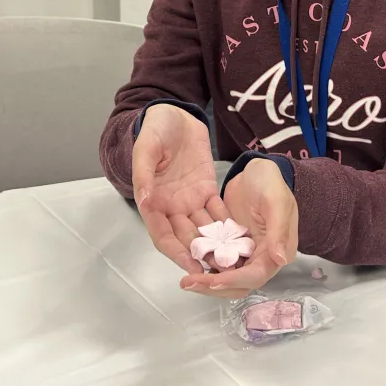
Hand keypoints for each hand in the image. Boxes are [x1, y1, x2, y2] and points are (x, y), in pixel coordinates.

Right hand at [132, 104, 226, 274]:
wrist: (174, 112)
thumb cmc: (156, 128)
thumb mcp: (147, 147)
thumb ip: (144, 174)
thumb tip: (145, 199)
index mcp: (153, 200)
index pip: (163, 236)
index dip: (176, 253)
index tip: (192, 267)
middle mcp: (171, 206)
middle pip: (186, 239)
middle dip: (200, 256)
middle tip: (220, 273)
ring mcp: (189, 199)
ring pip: (203, 229)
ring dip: (216, 246)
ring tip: (233, 261)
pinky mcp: (206, 189)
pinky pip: (217, 211)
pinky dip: (226, 225)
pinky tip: (241, 236)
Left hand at [180, 158, 297, 298]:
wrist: (255, 169)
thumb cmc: (270, 182)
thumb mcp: (277, 201)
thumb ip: (278, 229)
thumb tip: (280, 260)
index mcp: (275, 252)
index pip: (255, 275)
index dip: (233, 280)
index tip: (212, 281)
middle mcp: (260, 257)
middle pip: (238, 282)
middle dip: (214, 286)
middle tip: (189, 283)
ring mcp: (243, 252)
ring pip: (224, 275)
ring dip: (205, 279)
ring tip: (185, 281)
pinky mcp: (229, 244)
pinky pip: (215, 258)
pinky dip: (202, 262)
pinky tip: (185, 261)